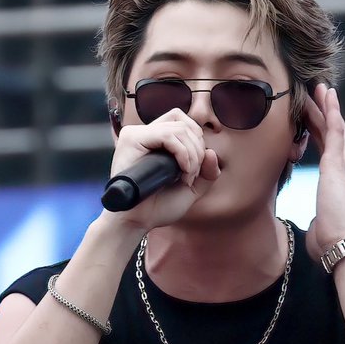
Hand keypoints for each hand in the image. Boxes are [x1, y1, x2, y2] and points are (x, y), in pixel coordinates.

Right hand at [104, 109, 220, 230]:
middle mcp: (146, 134)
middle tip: (192, 175)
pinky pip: (167, 136)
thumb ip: (207, 173)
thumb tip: (212, 152)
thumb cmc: (158, 207)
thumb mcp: (191, 190)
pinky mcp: (132, 139)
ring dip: (192, 154)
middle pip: (184, 122)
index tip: (195, 170)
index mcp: (156, 141)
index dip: (197, 142)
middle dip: (198, 149)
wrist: (136, 221)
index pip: (184, 122)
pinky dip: (182, 152)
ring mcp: (137, 134)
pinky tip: (182, 170)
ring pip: (179, 128)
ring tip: (186, 177)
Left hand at [302, 84, 344, 263]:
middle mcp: (344, 170)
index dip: (322, 134)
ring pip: (334, 127)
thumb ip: (320, 220)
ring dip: (326, 106)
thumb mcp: (322, 226)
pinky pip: (335, 129)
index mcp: (338, 184)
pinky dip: (330, 111)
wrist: (342, 244)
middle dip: (324, 115)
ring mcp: (343, 165)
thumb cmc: (331, 243)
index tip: (315, 120)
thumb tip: (316, 227)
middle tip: (318, 95)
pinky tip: (326, 94)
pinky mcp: (338, 163)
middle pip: (333, 135)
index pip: (329, 152)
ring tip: (320, 87)